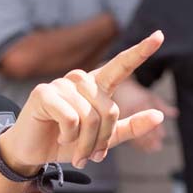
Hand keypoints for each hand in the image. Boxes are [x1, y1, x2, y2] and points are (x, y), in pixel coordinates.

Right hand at [0, 31, 164, 173]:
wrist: (33, 153)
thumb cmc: (66, 142)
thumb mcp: (102, 140)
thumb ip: (130, 127)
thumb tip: (160, 115)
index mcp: (96, 86)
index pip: (120, 66)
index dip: (140, 52)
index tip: (159, 36)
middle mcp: (80, 80)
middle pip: (109, 109)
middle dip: (102, 140)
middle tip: (91, 155)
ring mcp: (61, 84)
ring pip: (90, 117)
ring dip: (85, 142)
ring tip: (75, 151)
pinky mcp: (44, 92)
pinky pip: (71, 118)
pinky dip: (68, 136)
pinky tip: (58, 137)